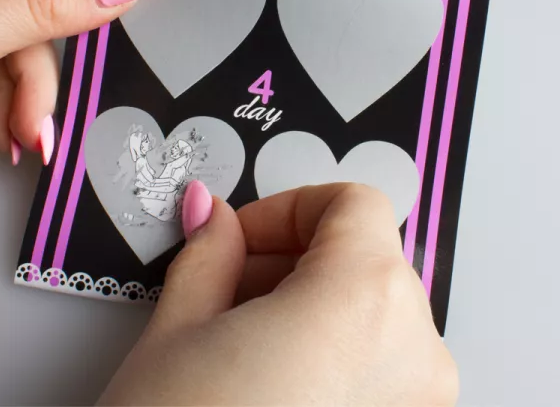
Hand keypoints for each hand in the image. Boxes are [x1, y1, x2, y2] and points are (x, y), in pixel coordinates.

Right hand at [100, 182, 457, 406]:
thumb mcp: (178, 331)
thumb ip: (209, 254)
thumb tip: (213, 215)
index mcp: (364, 300)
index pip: (354, 205)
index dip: (290, 209)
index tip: (243, 236)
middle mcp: (415, 354)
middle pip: (367, 262)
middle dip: (295, 261)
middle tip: (228, 287)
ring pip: (376, 320)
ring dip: (314, 311)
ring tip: (241, 345)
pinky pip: (384, 376)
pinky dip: (336, 362)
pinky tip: (272, 389)